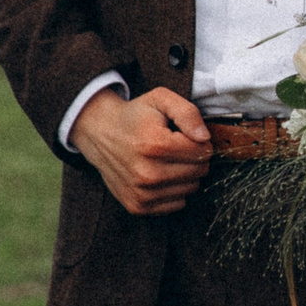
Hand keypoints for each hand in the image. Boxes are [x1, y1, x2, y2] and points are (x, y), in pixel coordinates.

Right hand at [69, 86, 210, 216]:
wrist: (100, 134)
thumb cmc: (135, 116)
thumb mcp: (161, 100)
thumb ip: (188, 113)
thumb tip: (205, 137)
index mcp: (155, 145)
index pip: (203, 151)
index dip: (199, 140)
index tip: (184, 135)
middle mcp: (147, 174)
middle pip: (200, 171)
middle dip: (195, 157)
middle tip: (177, 147)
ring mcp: (141, 193)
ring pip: (191, 188)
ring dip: (186, 174)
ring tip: (167, 160)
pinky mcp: (137, 206)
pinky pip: (177, 204)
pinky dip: (174, 190)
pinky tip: (161, 175)